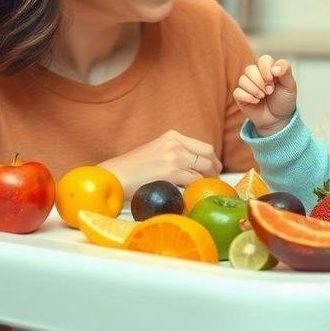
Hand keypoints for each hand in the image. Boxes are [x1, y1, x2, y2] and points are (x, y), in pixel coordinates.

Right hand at [98, 130, 220, 192]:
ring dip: (208, 181)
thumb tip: (194, 166)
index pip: (204, 146)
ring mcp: (174, 157)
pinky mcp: (171, 172)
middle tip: (214, 181)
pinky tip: (195, 194)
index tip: (214, 169)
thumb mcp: (156, 151)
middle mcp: (175, 144)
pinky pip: (194, 181)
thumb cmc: (133, 168)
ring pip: (204, 169)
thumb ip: (175, 153)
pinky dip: (198, 188)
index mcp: (172, 136)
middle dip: (215, 170)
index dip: (213, 160)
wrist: (114, 176)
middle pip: (208, 156)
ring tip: (205, 189)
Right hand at [232, 55, 296, 136]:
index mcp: (269, 69)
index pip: (263, 60)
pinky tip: (256, 102)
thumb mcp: (290, 86)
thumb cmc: (284, 100)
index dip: (266, 68)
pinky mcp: (240, 96)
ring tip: (263, 97)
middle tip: (270, 91)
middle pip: (250, 69)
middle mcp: (256, 75)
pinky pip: (237, 92)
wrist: (278, 119)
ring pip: (243, 80)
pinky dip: (248, 97)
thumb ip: (286, 71)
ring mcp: (247, 85)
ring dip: (255, 90)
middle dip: (260, 81)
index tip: (272, 79)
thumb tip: (275, 67)